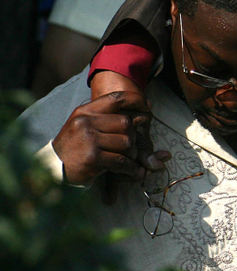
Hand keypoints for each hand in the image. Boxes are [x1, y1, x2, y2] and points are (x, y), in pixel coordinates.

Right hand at [51, 90, 168, 185]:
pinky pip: (122, 161)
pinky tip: (132, 171)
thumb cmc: (75, 148)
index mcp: (85, 112)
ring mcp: (89, 139)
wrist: (54, 169)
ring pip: (127, 142)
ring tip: (126, 160)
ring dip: (131, 154)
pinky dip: (131, 168)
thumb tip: (143, 114)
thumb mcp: (85, 127)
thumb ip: (108, 120)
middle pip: (126, 123)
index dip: (135, 100)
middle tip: (130, 148)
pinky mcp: (93, 157)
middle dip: (133, 137)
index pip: (115, 98)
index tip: (147, 107)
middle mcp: (86, 122)